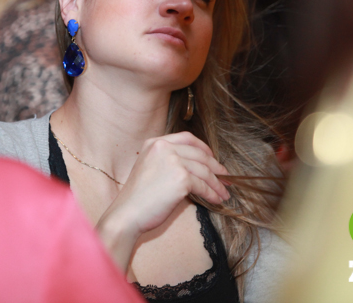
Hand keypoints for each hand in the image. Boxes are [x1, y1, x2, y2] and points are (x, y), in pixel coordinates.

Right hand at [95, 131, 229, 270]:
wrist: (127, 214)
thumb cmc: (138, 198)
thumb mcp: (150, 168)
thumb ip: (168, 161)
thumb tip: (199, 167)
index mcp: (155, 143)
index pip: (187, 138)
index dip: (203, 148)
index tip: (213, 159)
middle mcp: (164, 147)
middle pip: (199, 154)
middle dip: (216, 167)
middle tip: (225, 178)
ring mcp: (173, 161)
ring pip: (204, 171)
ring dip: (217, 184)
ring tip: (223, 193)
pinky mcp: (181, 178)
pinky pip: (203, 185)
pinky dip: (212, 193)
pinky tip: (216, 200)